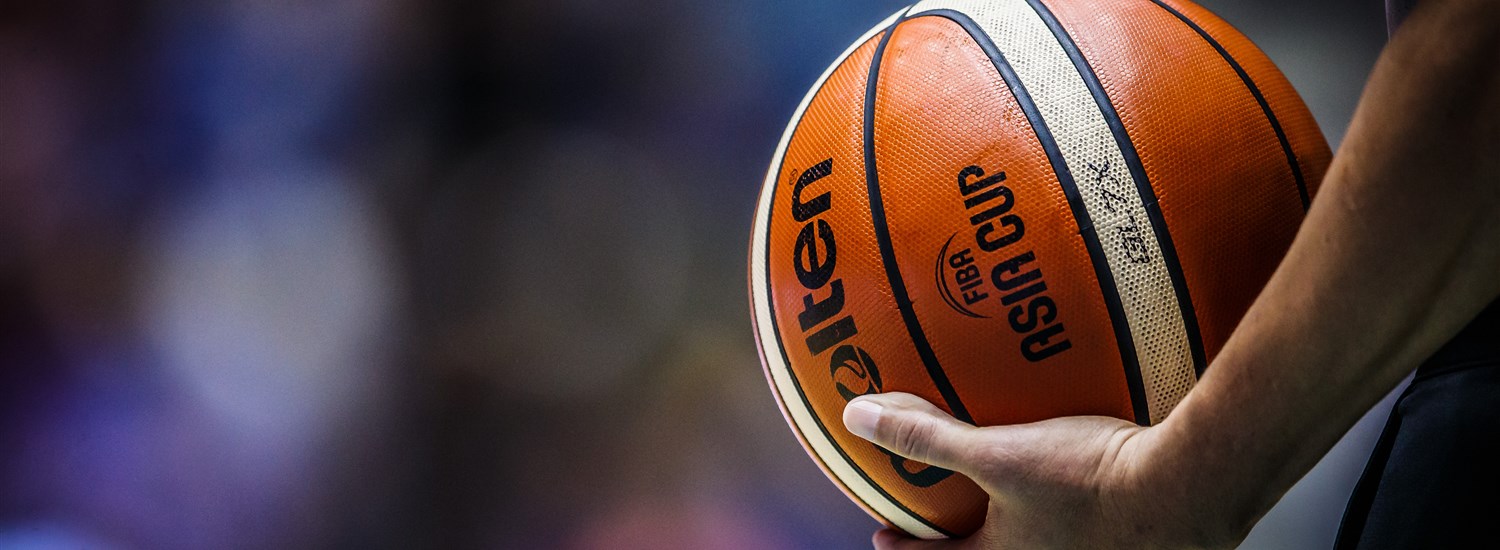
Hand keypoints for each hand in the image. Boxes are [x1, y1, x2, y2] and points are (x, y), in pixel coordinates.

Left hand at [842, 393, 1249, 548]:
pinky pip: (1080, 526)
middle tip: (942, 521)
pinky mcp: (1129, 538)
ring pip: (1038, 543)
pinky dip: (1060, 505)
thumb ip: (927, 438)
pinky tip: (1075, 472)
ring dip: (1015, 522)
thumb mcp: (997, 454)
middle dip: (962, 540)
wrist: (1192, 487)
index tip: (885, 536)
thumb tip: (859, 417)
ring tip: (1007, 495)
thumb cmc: (1093, 481)